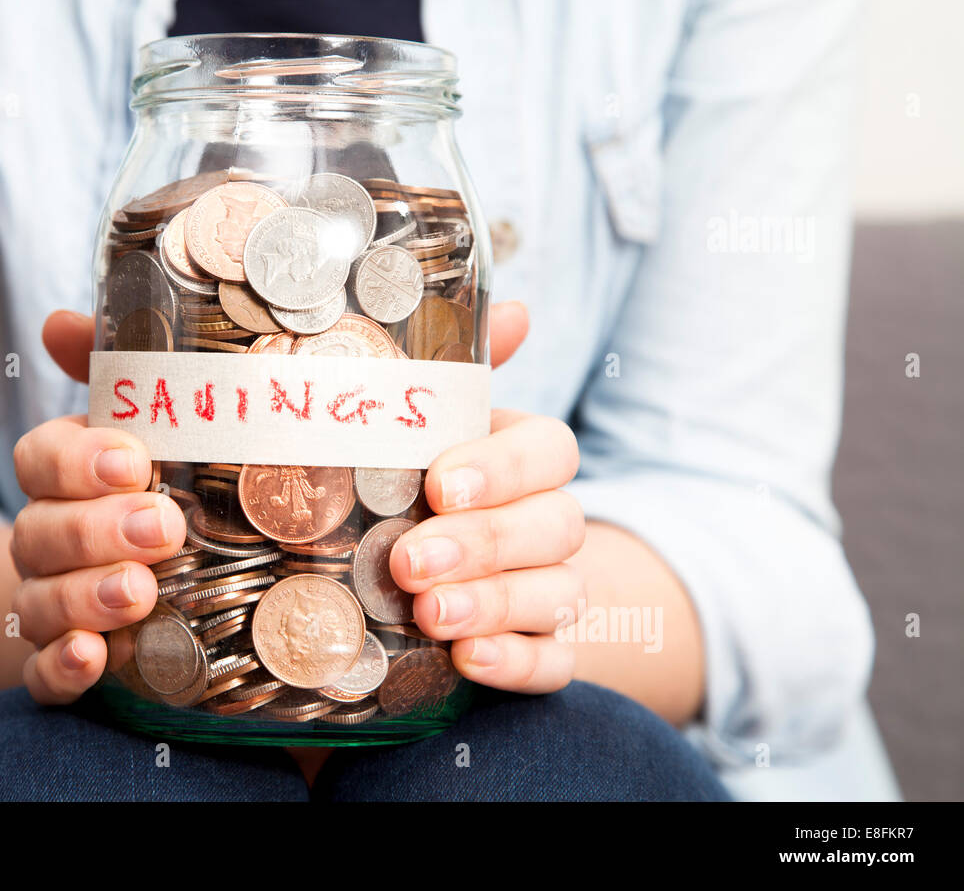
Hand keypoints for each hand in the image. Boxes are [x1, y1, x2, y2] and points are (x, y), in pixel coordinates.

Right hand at [9, 311, 185, 704]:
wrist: (176, 585)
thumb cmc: (168, 489)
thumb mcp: (158, 426)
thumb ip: (120, 373)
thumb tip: (58, 321)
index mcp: (69, 475)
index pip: (40, 459)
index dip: (78, 460)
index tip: (133, 461)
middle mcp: (48, 538)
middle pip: (39, 531)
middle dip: (96, 530)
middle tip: (161, 529)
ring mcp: (51, 604)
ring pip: (39, 602)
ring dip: (84, 597)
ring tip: (139, 594)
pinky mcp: (65, 666)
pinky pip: (40, 675)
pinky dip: (60, 668)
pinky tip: (91, 659)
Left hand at [389, 300, 586, 693]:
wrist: (417, 574)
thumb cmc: (412, 483)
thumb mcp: (422, 424)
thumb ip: (456, 371)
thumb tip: (516, 307)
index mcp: (520, 458)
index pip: (549, 451)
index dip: (502, 468)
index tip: (438, 484)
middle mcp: (546, 522)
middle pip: (556, 525)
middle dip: (485, 543)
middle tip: (412, 560)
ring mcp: (550, 591)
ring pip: (558, 595)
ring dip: (495, 604)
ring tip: (430, 614)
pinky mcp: (540, 652)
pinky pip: (555, 664)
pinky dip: (517, 663)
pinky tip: (469, 660)